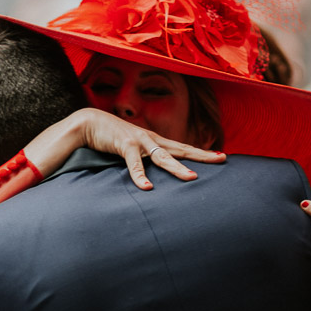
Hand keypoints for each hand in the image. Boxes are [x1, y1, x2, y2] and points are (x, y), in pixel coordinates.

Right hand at [24, 108, 225, 189]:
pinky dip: (140, 176)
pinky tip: (147, 188)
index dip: (201, 152)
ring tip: (192, 178)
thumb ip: (142, 159)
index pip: (183, 147)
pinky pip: (134, 164)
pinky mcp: (124, 145)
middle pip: (181, 149)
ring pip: (163, 157)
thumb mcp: (131, 148)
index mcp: (155, 141)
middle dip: (201, 155)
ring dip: (177, 168)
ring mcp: (139, 141)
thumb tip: (152, 174)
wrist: (88, 122)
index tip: (220, 156)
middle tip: (221, 160)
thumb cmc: (110, 137)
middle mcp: (151, 139)